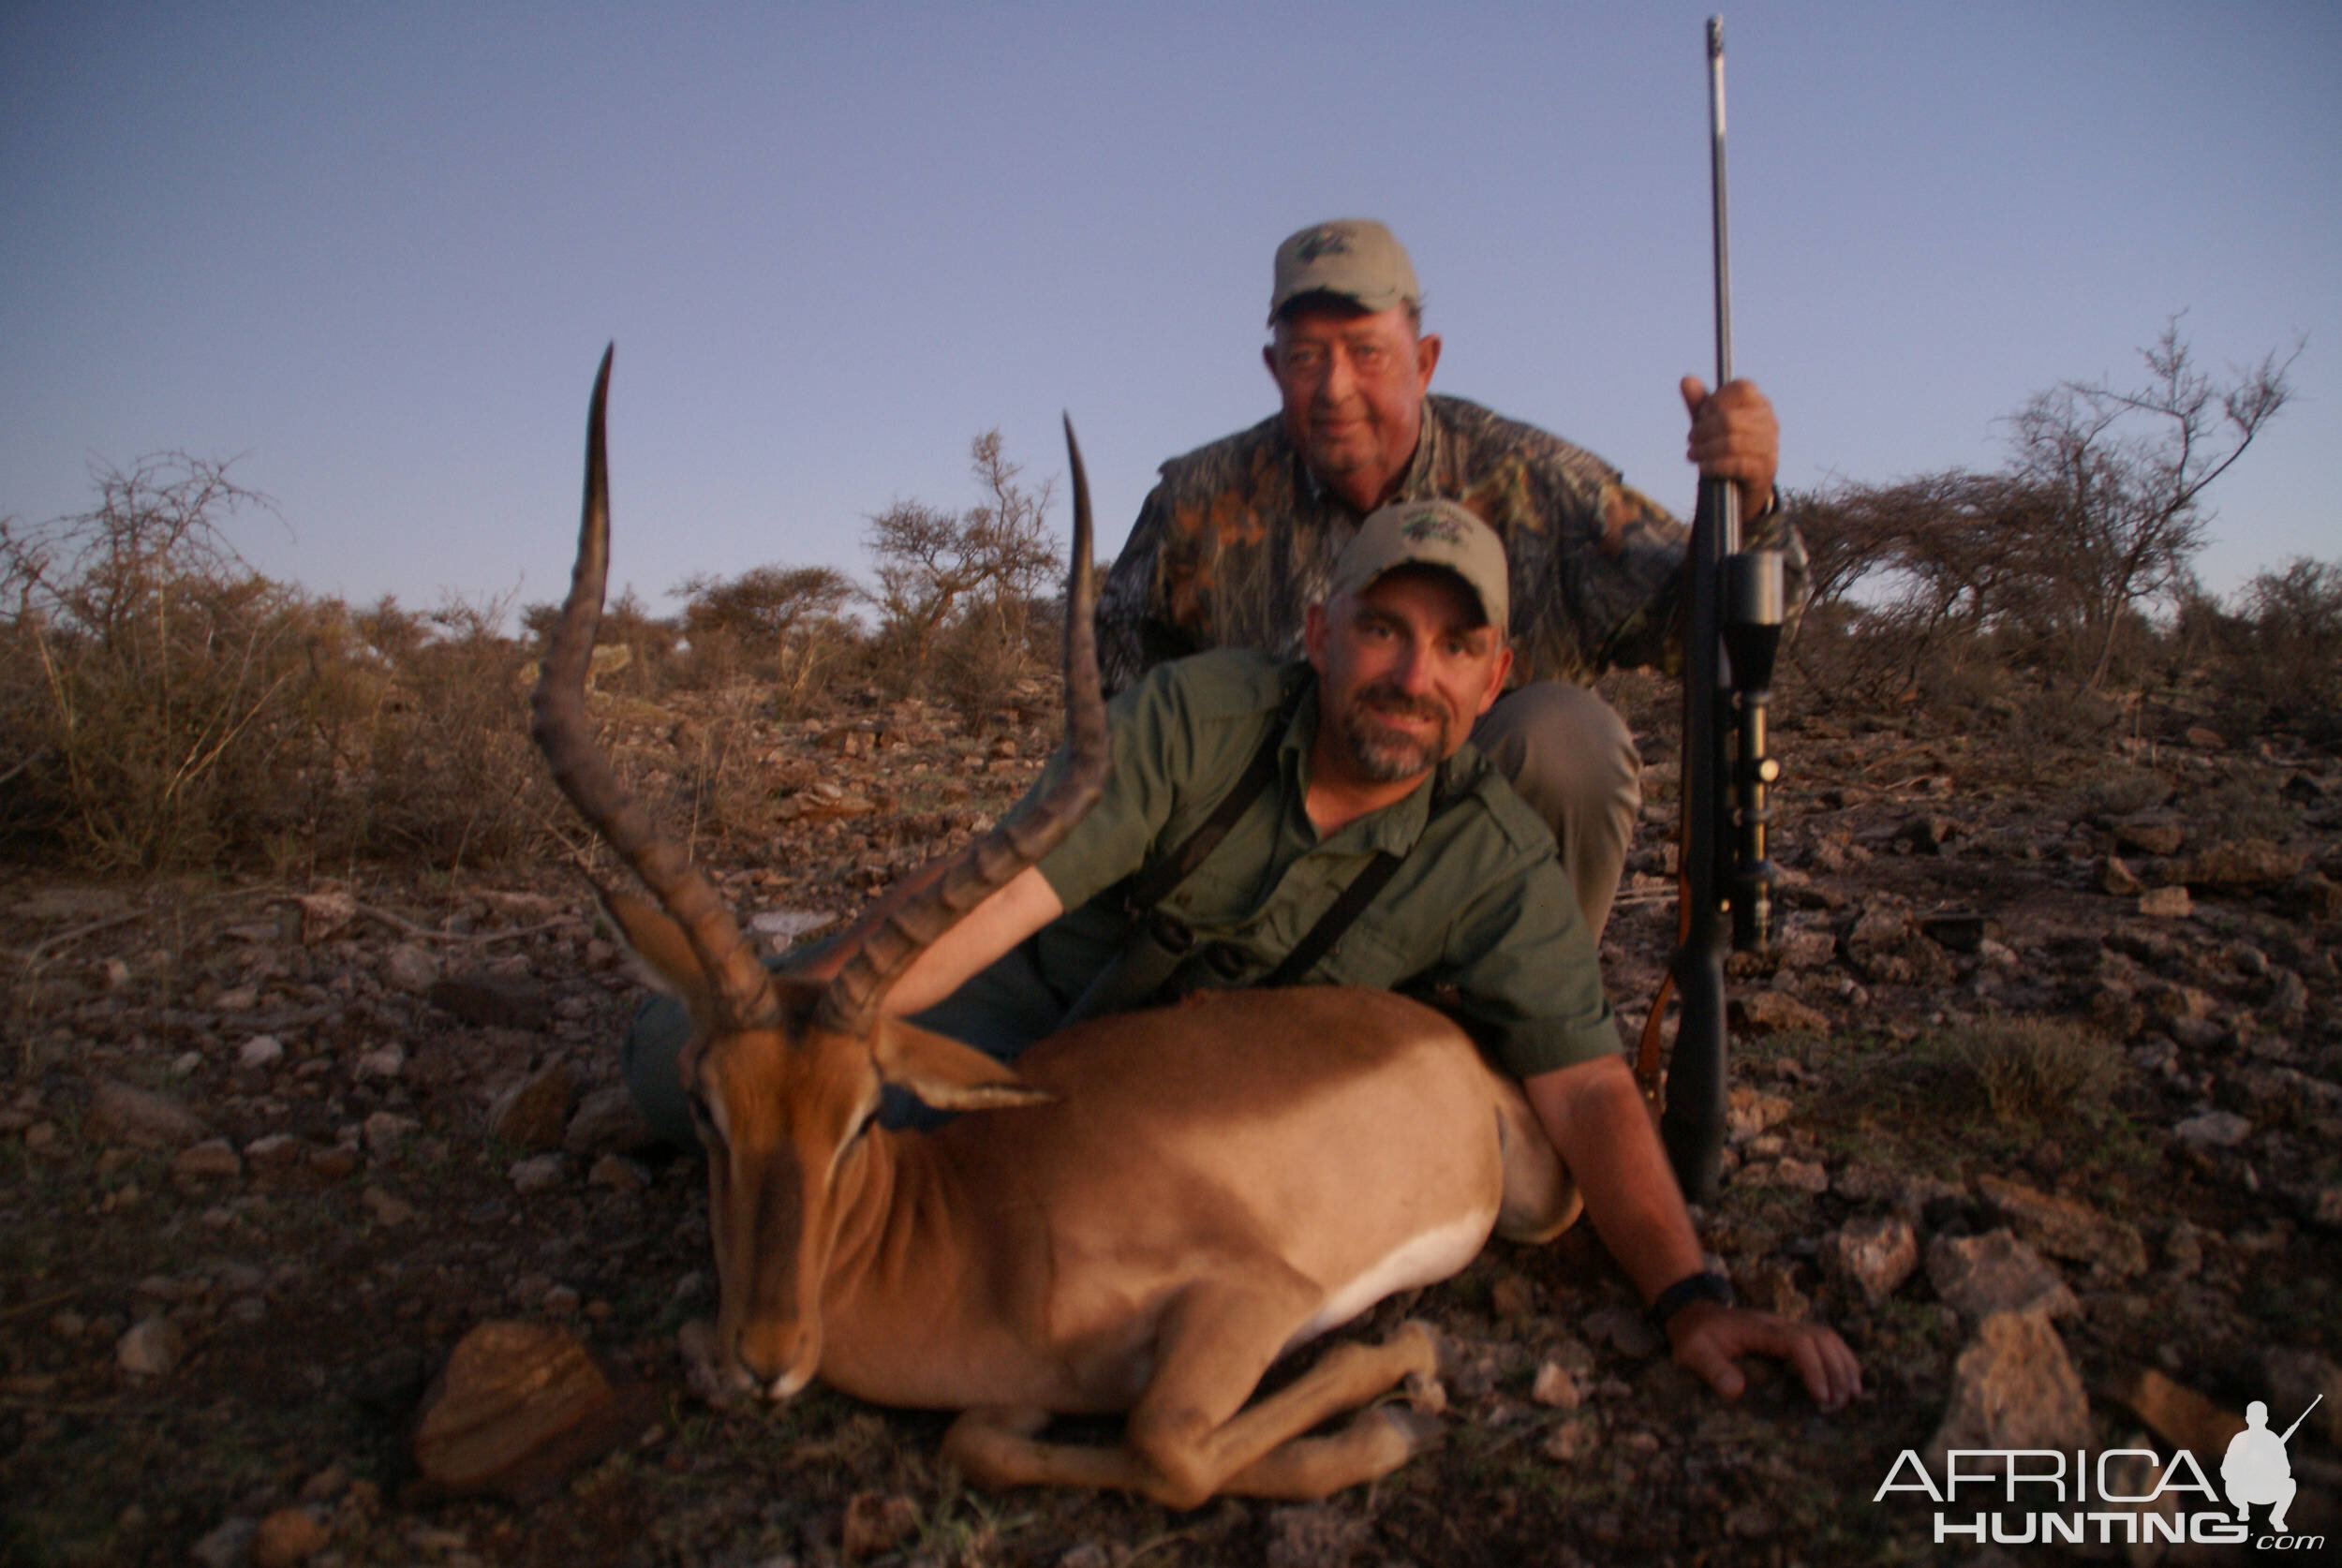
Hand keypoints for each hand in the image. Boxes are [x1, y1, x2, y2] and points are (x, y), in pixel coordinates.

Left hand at [1666, 1300, 1862, 1410]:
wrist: (1694, 1314)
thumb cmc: (1695, 1336)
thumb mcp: (1693, 1352)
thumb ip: (1712, 1369)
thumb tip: (1737, 1390)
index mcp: (1758, 1328)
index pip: (1797, 1342)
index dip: (1813, 1369)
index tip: (1820, 1398)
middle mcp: (1778, 1323)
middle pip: (1819, 1338)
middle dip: (1834, 1371)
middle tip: (1838, 1405)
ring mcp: (1786, 1326)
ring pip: (1826, 1336)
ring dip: (1843, 1364)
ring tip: (1852, 1396)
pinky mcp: (1790, 1333)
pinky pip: (1823, 1340)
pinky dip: (1840, 1357)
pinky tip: (1849, 1379)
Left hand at [1679, 376, 1777, 518]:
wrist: (1741, 489)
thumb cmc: (1725, 449)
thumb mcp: (1710, 425)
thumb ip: (1699, 403)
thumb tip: (1686, 379)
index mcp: (1759, 405)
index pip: (1743, 388)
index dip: (1717, 400)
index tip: (1702, 413)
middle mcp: (1769, 423)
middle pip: (1730, 419)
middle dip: (1703, 429)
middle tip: (1691, 439)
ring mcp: (1770, 447)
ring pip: (1731, 442)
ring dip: (1705, 450)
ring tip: (1692, 454)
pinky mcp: (1765, 471)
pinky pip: (1736, 464)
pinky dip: (1714, 465)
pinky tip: (1703, 467)